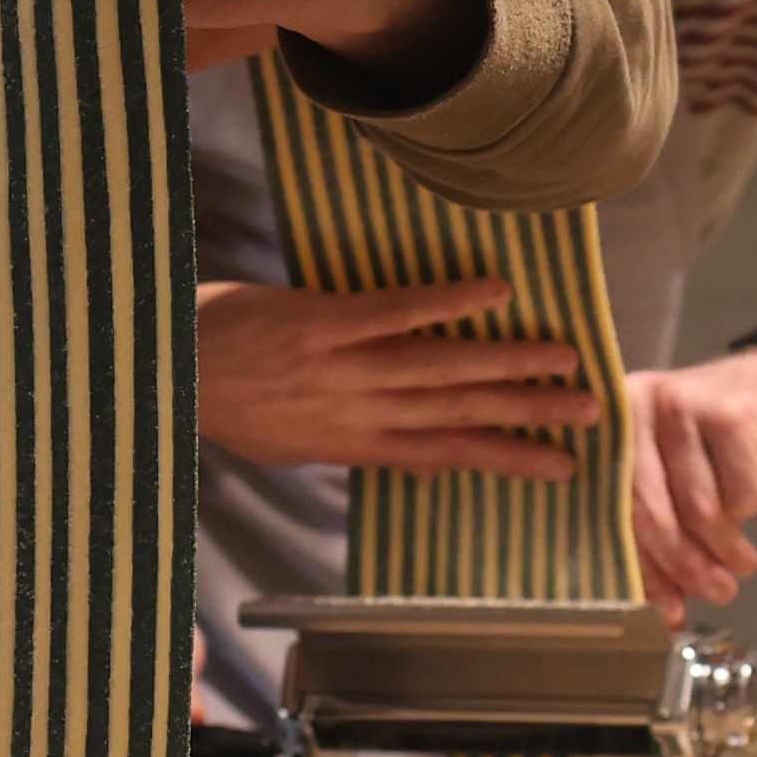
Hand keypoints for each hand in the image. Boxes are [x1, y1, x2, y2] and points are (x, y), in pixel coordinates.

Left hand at [196, 276, 596, 474]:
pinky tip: (494, 289)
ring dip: (508, 360)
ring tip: (563, 357)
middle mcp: (358, 411)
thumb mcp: (296, 448)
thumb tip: (421, 459)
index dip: (508, 459)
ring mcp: (341, 366)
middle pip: (459, 412)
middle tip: (590, 410)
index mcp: (354, 444)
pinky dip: (446, 301)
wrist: (167, 371)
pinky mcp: (320, 322)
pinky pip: (394, 310)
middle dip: (528, 413)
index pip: (447, 455)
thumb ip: (358, 447)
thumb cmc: (230, 405)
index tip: (562, 466)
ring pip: (440, 366)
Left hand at [626, 346, 756, 619]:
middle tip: (718, 593)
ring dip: (727, 549)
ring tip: (743, 563)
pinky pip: (741, 495)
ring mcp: (686, 405)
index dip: (643, 569)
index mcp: (613, 426)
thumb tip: (665, 610)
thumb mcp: (681, 478)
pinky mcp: (733, 413)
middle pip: (655, 513)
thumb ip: (664, 532)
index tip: (667, 610)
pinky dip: (752, 508)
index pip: (617, 511)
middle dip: (687, 567)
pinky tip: (755, 499)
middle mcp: (641, 407)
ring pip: (701, 510)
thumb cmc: (724, 441)